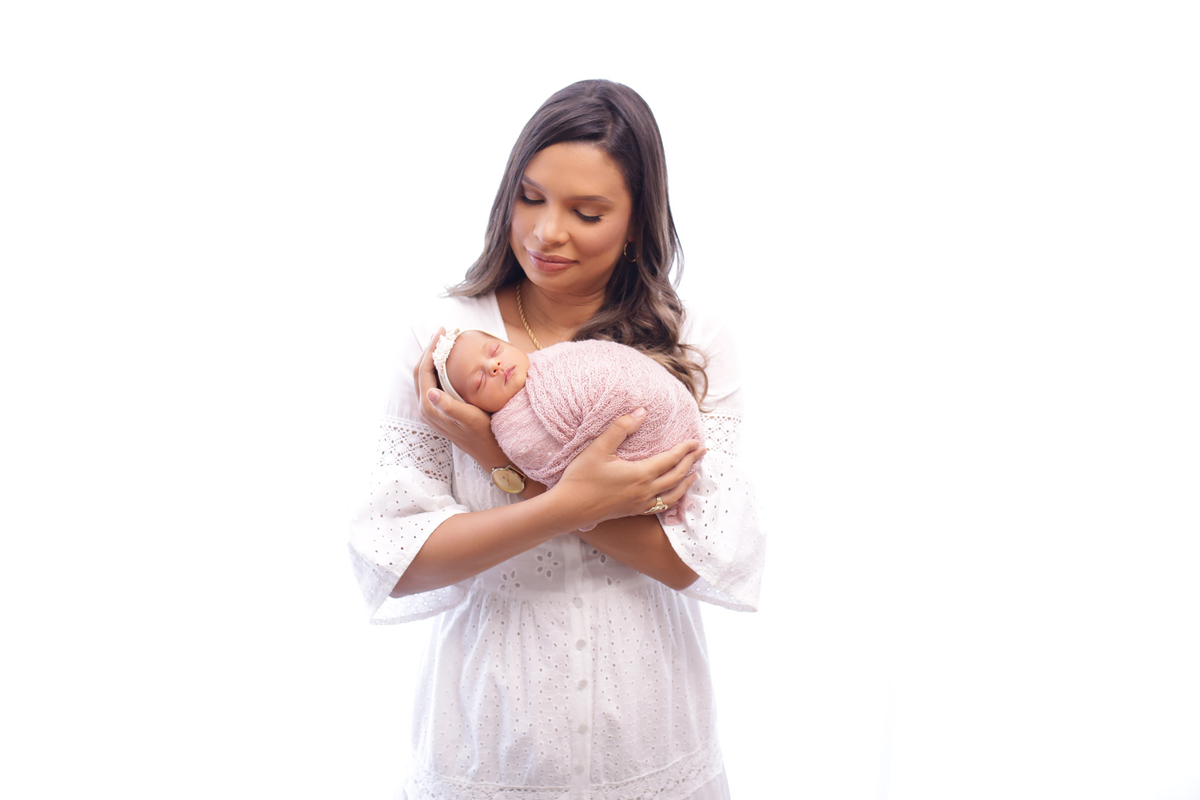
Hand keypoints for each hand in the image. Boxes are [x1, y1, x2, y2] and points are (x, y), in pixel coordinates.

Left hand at [414, 328, 503, 465]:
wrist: (490, 453)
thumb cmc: (484, 435)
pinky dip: (438, 368)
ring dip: (433, 358)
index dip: (431, 349)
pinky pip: (432, 383)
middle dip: (430, 350)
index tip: (442, 332)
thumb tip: (430, 392)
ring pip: (426, 377)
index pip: (424, 371)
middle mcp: (426, 408)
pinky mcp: (439, 410)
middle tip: (443, 333)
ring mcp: (431, 409)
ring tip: (446, 343)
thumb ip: (449, 406)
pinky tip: (450, 362)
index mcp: (429, 408)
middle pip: (421, 371)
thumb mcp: (469, 419)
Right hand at [553, 408, 705, 528]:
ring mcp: (640, 504)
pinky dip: (673, 498)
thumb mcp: (598, 448)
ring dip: (686, 483)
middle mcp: (645, 491)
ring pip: (673, 495)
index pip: (671, 460)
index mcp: (640, 474)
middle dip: (691, 463)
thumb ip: (621, 427)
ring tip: (694, 474)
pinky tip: (672, 495)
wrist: (569, 508)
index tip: (696, 441)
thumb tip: (641, 412)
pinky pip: (661, 506)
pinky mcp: (633, 511)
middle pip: (676, 476)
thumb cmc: (581, 477)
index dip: (685, 450)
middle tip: (702, 452)